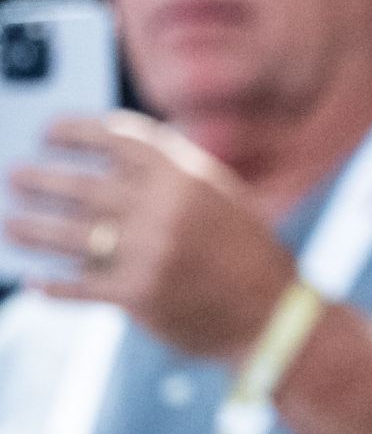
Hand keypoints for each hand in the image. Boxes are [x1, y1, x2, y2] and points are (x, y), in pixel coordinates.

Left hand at [4, 111, 294, 359]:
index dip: (77, 132)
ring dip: (34, 229)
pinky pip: (81, 285)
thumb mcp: (219, 197)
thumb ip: (173, 176)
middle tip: (17, 177)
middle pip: (84, 186)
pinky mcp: (138, 294)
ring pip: (72, 235)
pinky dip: (55, 285)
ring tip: (15, 225)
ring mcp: (149, 251)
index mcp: (186, 175)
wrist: (272, 312)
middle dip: (42, 181)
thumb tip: (112, 162)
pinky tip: (38, 281)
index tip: (49, 134)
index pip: (117, 139)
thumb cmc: (245, 251)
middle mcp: (165, 207)